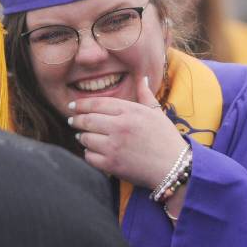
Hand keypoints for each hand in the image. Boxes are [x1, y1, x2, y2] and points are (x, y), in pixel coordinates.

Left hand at [68, 76, 187, 188]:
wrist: (174, 167)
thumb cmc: (166, 139)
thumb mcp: (157, 113)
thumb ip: (145, 95)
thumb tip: (143, 78)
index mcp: (130, 111)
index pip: (97, 103)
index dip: (82, 104)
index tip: (73, 105)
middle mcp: (120, 126)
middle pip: (87, 120)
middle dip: (76, 120)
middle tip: (72, 120)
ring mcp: (114, 146)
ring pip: (86, 138)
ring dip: (81, 137)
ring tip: (82, 136)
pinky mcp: (111, 164)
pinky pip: (89, 156)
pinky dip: (88, 153)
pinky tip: (92, 151)